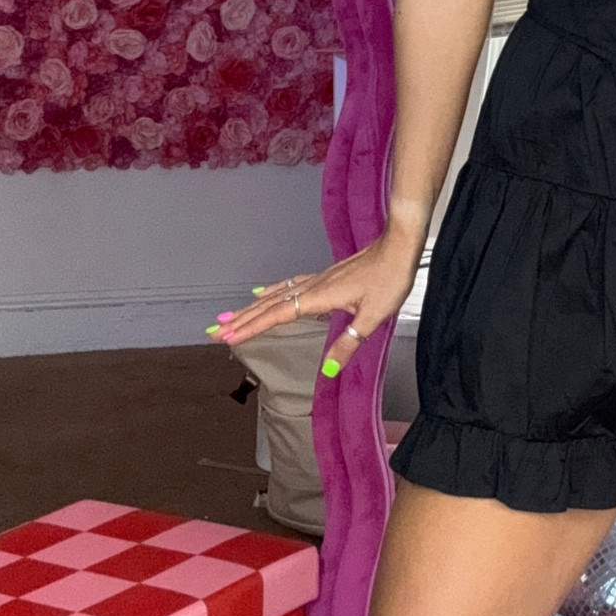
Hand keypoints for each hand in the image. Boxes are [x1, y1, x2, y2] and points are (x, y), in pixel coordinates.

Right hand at [208, 228, 421, 378]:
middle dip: (242, 319)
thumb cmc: (390, 278)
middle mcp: (313, 287)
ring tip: (231, 316)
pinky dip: (272, 292)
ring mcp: (318, 280)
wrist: (399, 246)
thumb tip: (328, 369)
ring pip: (277, 295)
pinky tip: (265, 293)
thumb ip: (349, 343)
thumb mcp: (373, 317)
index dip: (251, 328)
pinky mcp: (326, 277)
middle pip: (269, 305)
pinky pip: (289, 286)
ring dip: (252, 307)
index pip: (277, 315)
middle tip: (216, 331)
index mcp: (319, 297)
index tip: (227, 337)